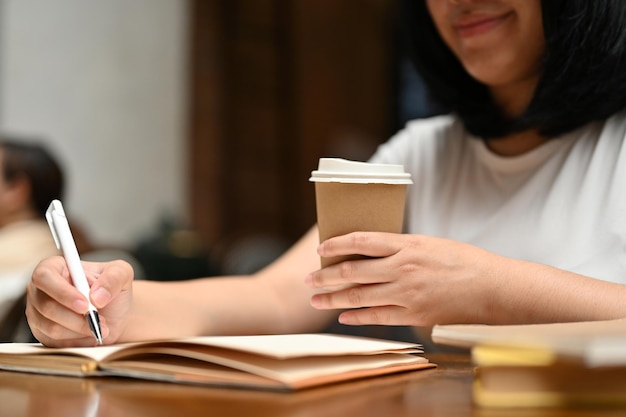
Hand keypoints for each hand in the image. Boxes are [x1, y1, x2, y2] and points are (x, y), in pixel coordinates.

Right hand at [26, 256, 133, 346]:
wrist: (114, 313)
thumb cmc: (112, 288)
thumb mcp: (121, 274)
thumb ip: (113, 278)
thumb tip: (97, 296)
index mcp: (54, 268)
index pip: (44, 276)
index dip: (62, 292)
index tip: (85, 304)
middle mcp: (40, 290)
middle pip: (46, 306)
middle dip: (77, 317)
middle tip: (99, 319)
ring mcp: (38, 313)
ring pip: (52, 327)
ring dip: (81, 329)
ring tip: (101, 325)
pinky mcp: (43, 334)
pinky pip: (56, 342)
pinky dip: (79, 340)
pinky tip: (91, 333)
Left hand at [304, 232, 504, 325]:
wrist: (494, 288)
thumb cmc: (464, 261)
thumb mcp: (429, 244)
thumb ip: (400, 247)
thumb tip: (371, 252)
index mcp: (408, 245)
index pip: (362, 241)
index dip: (337, 244)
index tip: (321, 249)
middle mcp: (403, 268)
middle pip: (353, 271)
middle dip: (326, 276)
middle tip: (308, 280)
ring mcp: (408, 293)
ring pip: (360, 296)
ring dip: (334, 299)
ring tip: (316, 300)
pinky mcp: (415, 315)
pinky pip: (378, 317)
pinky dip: (358, 317)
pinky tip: (344, 317)